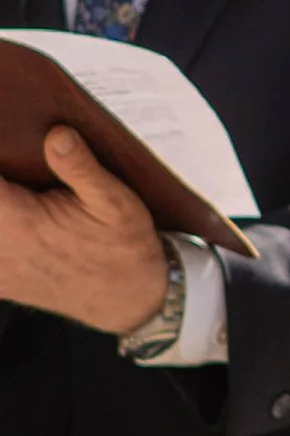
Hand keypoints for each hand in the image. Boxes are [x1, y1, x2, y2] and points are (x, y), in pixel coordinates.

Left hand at [0, 128, 169, 332]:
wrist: (130, 300)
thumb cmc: (124, 249)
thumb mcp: (114, 201)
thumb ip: (79, 166)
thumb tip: (56, 134)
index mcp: (19, 222)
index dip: (1, 154)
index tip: (7, 136)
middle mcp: (1, 247)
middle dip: (5, 181)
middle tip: (21, 172)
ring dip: (4, 206)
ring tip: (25, 200)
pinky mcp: (1, 281)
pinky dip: (5, 234)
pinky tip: (21, 222)